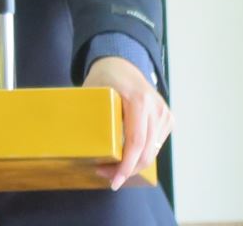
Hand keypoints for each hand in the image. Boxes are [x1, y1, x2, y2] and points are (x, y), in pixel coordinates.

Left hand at [82, 55, 171, 190]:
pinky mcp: (167, 118)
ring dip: (134, 165)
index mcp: (138, 100)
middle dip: (127, 170)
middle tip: (109, 178)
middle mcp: (156, 108)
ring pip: (152, 151)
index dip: (125, 165)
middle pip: (146, 152)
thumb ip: (91, 113)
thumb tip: (74, 139)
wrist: (122, 63)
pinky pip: (155, 145)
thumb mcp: (93, 91)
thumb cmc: (104, 77)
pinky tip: (127, 157)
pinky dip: (142, 154)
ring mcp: (164, 113)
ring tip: (113, 169)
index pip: (136, 142)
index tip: (114, 180)